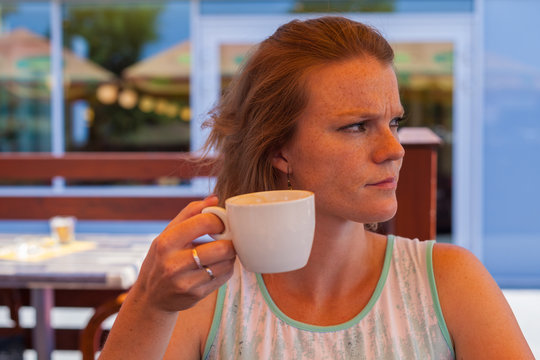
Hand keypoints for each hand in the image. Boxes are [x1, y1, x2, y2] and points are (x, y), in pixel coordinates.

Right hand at [132, 196, 235, 312]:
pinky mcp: (196, 295)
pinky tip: (217, 265)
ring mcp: (186, 282)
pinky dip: (227, 268)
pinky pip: (225, 277)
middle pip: (221, 247)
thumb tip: (213, 198)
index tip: (219, 222)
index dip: (218, 220)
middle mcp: (174, 264)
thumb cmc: (161, 259)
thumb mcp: (167, 234)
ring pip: (226, 263)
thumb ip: (190, 213)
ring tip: (222, 251)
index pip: (204, 223)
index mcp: (166, 242)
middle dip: (230, 240)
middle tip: (227, 238)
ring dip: (230, 255)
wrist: (150, 297)